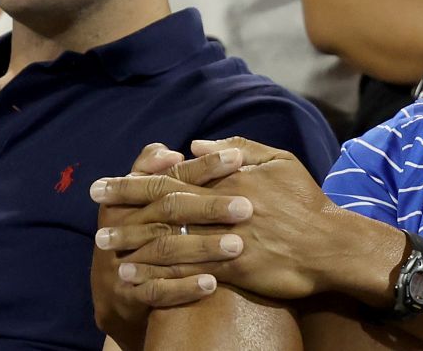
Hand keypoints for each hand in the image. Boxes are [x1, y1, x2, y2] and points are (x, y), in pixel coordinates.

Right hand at [90, 143, 237, 347]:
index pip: (170, 176)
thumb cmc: (144, 230)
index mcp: (131, 197)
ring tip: (237, 246)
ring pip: (166, 249)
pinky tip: (212, 283)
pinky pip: (157, 291)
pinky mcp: (130, 294)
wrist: (117, 290)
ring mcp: (125, 260)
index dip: (203, 166)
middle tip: (246, 207)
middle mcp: (125, 224)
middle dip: (208, 207)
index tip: (237, 158)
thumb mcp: (143, 197)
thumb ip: (158, 170)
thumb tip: (174, 153)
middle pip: (169, 210)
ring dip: (202, 247)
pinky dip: (184, 287)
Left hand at [92, 138, 369, 307]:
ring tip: (104, 244)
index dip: (136, 179)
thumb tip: (198, 145)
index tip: (106, 181)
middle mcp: (222, 207)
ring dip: (132, 240)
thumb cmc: (306, 201)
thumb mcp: (280, 161)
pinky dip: (155, 273)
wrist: (330, 245)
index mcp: (230, 179)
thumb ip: (239, 149)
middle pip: (163, 204)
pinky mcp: (232, 269)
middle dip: (124, 204)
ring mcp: (225, 239)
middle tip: (92, 204)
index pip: (173, 176)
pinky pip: (185, 271)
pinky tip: (133, 277)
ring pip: (168, 238)